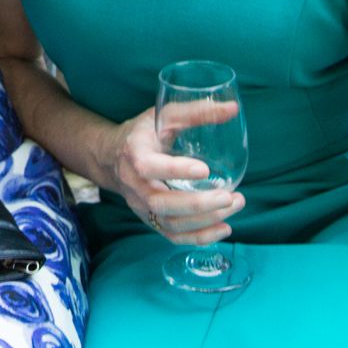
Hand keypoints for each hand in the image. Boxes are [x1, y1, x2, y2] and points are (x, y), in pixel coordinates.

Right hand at [106, 107, 244, 245]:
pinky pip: (173, 236)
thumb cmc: (143, 133)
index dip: (175, 170)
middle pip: (162, 204)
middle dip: (198, 204)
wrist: (112, 157)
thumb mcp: (164, 116)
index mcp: (134, 154)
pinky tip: (224, 228)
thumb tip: (233, 109)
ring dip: (205, 221)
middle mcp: (134, 185)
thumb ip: (196, 112)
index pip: (149, 167)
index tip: (205, 169)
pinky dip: (200, 238)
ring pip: (170, 224)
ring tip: (234, 205)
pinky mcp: (150, 220)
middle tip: (229, 196)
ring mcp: (141, 206)